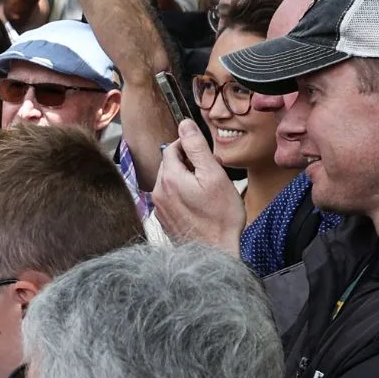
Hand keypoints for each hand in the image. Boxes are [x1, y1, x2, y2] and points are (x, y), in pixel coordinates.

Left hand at [151, 119, 245, 255]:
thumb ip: (197, 147)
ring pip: (169, 182)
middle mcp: (158, 193)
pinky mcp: (164, 221)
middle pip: (169, 165)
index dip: (189, 146)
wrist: (215, 253)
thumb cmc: (220, 217)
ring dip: (185, 180)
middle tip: (210, 173)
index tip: (205, 154)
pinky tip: (199, 206)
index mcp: (168, 178)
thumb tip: (185, 124)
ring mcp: (159, 208)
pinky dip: (182, 196)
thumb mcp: (214, 175)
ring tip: (206, 191)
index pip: (171, 148)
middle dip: (187, 164)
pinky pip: (170, 199)